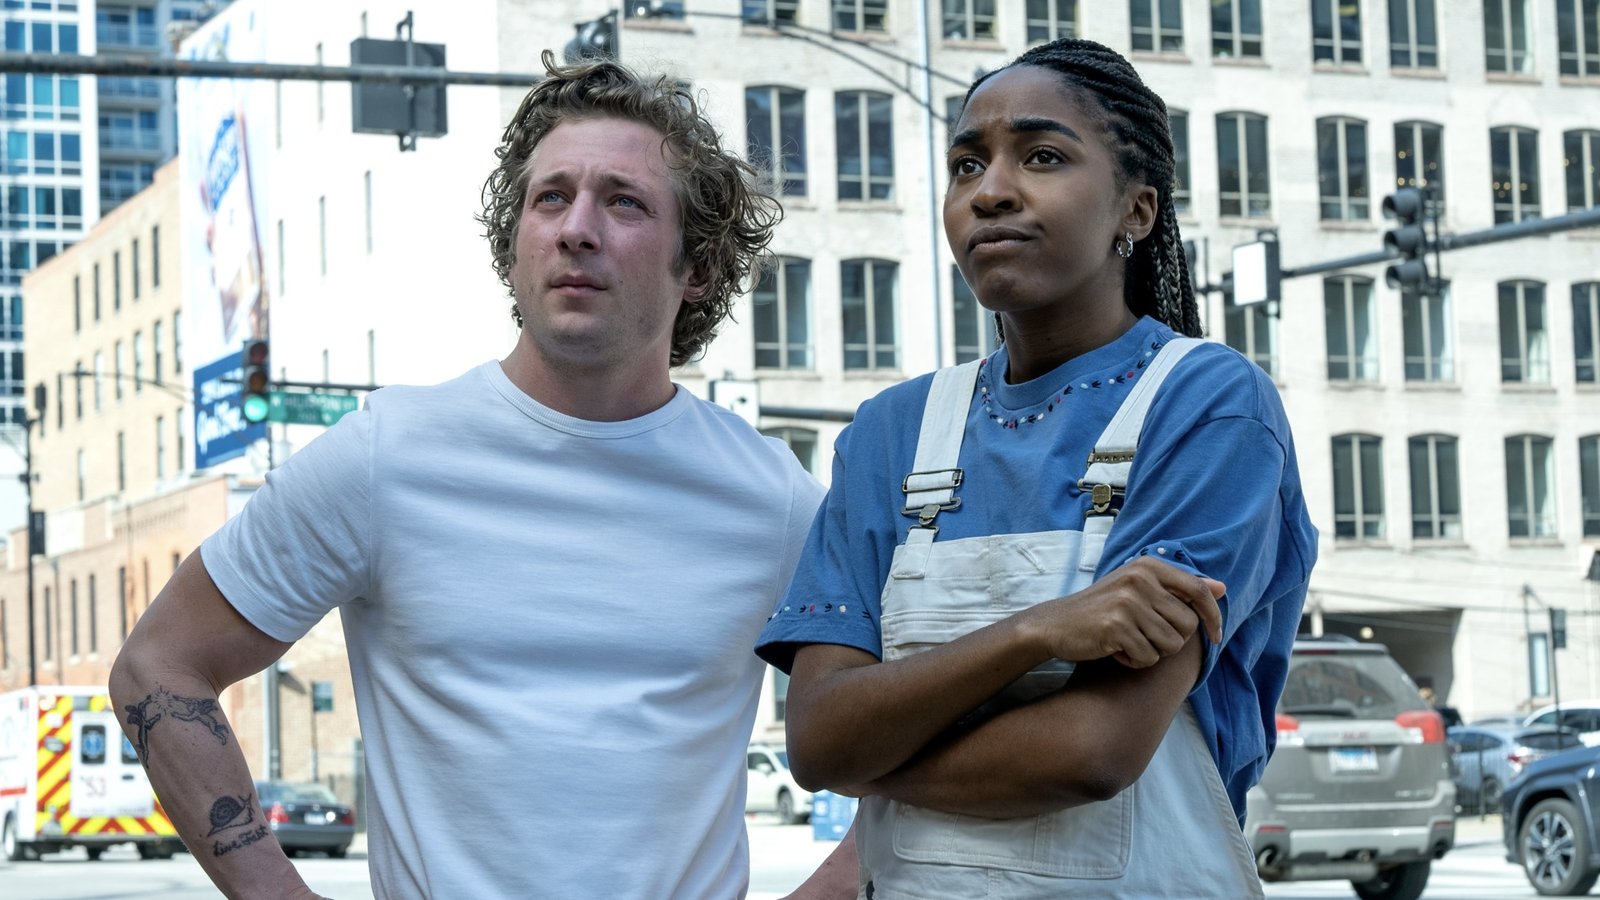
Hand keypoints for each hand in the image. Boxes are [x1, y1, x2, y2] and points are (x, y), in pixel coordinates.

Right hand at [1024, 557, 1223, 668]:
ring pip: (1171, 645)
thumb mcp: (1140, 588)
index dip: (1214, 617)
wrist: (1055, 623)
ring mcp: (1127, 602)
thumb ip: (1180, 587)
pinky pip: (1148, 658)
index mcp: (1147, 566)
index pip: (1198, 591)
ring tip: (1129, 642)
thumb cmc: (1102, 608)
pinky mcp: (1116, 627)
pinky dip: (1135, 662)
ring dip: (1153, 652)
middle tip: (1146, 637)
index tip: (1215, 636)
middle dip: (1172, 640)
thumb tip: (1222, 588)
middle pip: (1188, 625)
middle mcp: (1139, 579)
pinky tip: (1117, 651)